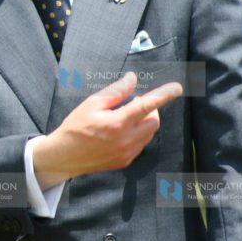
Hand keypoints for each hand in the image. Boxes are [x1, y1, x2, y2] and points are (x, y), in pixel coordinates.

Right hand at [33, 72, 182, 188]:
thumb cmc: (75, 127)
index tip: (177, 87)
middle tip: (133, 104)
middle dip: (149, 110)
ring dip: (143, 123)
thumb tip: (132, 79)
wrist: (64, 156)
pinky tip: (120, 133)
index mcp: (118, 123)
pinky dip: (137, 135)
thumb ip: (115, 92)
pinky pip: (141, 145)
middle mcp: (126, 140)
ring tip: (123, 119)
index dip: (164, 95)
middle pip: (154, 121)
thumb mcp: (91, 104)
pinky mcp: (125, 161)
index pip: (147, 105)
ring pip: (149, 134)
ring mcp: (127, 153)